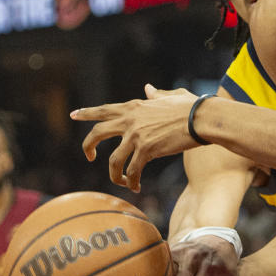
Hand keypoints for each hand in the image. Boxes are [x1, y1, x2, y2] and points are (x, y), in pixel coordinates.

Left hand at [71, 85, 198, 190]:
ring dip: (114, 174)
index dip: (87, 113)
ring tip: (121, 181)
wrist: (202, 119)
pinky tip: (136, 186)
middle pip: (97, 133)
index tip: (73, 115)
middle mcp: (131, 120)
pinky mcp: (146, 150)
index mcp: (135, 107)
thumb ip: (157, 94)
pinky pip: (132, 171)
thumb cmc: (192, 107)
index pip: (104, 110)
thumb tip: (148, 88)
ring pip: (112, 160)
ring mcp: (136, 136)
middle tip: (89, 156)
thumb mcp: (171, 96)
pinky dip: (132, 181)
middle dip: (88, 146)